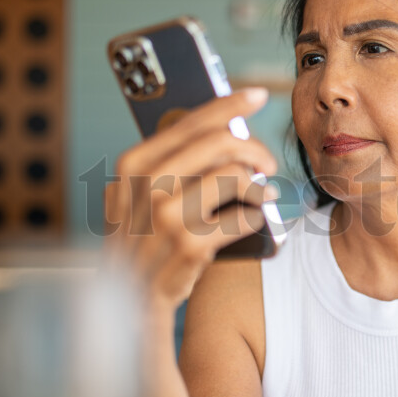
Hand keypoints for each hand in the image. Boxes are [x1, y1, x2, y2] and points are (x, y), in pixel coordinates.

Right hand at [103, 88, 277, 310]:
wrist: (129, 300)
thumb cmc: (141, 242)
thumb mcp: (133, 196)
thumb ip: (164, 162)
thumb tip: (219, 125)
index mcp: (134, 163)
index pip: (190, 120)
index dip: (230, 105)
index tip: (258, 96)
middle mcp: (148, 185)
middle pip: (220, 142)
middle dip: (255, 148)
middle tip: (268, 163)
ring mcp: (168, 216)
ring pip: (235, 175)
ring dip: (258, 185)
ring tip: (263, 193)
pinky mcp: (191, 244)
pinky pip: (243, 216)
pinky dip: (257, 215)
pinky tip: (256, 217)